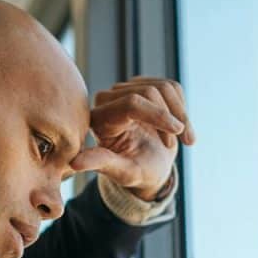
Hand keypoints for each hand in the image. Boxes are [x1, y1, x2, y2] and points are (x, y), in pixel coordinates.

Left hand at [71, 77, 195, 200]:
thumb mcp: (121, 173)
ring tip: (183, 139)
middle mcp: (109, 99)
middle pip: (150, 92)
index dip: (158, 115)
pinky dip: (183, 109)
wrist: (151, 166)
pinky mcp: (144, 84)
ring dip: (180, 114)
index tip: (177, 131)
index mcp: (100, 119)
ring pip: (164, 87)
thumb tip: (74, 163)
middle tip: (177, 145)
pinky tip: (181, 128)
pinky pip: (172, 87)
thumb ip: (101, 163)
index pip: (131, 103)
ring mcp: (128, 89)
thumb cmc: (135, 172)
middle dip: (170, 119)